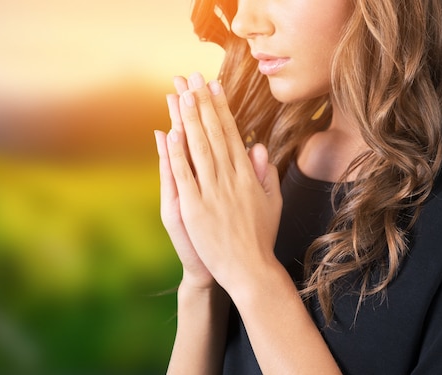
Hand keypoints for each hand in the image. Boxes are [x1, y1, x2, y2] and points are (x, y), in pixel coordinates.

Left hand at [165, 72, 282, 291]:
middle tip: (193, 78)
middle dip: (202, 104)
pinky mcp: (194, 208)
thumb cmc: (260, 238)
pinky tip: (171, 134)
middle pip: (213, 134)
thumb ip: (265, 174)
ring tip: (181, 94)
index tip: (213, 87)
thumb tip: (259, 147)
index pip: (231, 134)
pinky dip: (177, 154)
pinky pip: (185, 176)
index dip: (220, 109)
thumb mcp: (271, 203)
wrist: (250, 270)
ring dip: (189, 120)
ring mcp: (211, 193)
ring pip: (198, 149)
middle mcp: (230, 179)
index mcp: (247, 176)